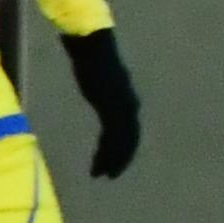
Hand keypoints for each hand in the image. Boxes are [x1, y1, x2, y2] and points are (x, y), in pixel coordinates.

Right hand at [63, 27, 142, 179]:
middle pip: (130, 139)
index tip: (113, 161)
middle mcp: (131, 106)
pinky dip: (107, 153)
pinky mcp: (112, 108)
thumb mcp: (101, 81)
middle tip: (111, 175)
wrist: (93, 48)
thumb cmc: (93, 59)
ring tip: (102, 174)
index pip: (130, 131)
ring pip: (122, 142)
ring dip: (113, 160)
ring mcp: (123, 108)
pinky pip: (112, 138)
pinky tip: (99, 164)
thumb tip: (102, 97)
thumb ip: (104, 93)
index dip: (124, 147)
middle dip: (121, 158)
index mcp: (128, 100)